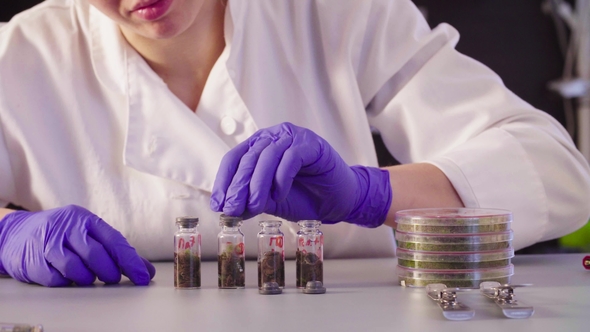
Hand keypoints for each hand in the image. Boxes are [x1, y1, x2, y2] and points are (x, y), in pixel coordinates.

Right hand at [0, 205, 155, 286]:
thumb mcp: (88, 233)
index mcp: (85, 219)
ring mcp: (48, 244)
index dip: (130, 261)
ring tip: (88, 276)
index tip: (144, 276)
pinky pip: (57, 279)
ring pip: (76, 268)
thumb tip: (146, 270)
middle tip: (112, 278)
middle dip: (109, 271)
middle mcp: (67, 228)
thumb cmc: (62, 235)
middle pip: (95, 255)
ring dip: (87, 278)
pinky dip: (67, 282)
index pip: (114, 240)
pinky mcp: (33, 261)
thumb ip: (116, 250)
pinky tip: (67, 277)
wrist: (17, 233)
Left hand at [210, 122, 391, 226]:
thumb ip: (252, 200)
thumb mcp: (271, 201)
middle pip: (249, 157)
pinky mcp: (311, 144)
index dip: (224, 181)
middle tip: (232, 208)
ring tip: (253, 205)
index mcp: (260, 146)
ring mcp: (293, 137)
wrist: (339, 201)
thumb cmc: (305, 198)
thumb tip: (228, 208)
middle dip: (238, 185)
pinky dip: (282, 177)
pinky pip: (291, 157)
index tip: (218, 204)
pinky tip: (279, 194)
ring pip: (268, 156)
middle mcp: (274, 137)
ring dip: (258, 183)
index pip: (234, 158)